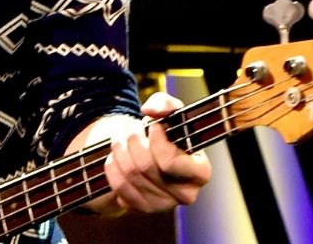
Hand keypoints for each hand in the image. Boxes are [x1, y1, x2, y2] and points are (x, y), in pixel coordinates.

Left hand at [100, 92, 211, 214]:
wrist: (147, 153)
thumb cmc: (165, 134)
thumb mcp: (170, 113)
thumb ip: (165, 104)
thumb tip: (150, 111)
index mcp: (200, 172)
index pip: (171, 162)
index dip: (157, 141)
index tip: (153, 126)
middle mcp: (185, 194)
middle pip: (146, 166)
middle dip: (133, 140)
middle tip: (131, 129)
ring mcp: (163, 204)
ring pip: (130, 174)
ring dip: (119, 150)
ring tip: (121, 138)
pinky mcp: (142, 208)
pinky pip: (119, 187)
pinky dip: (112, 167)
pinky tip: (115, 156)